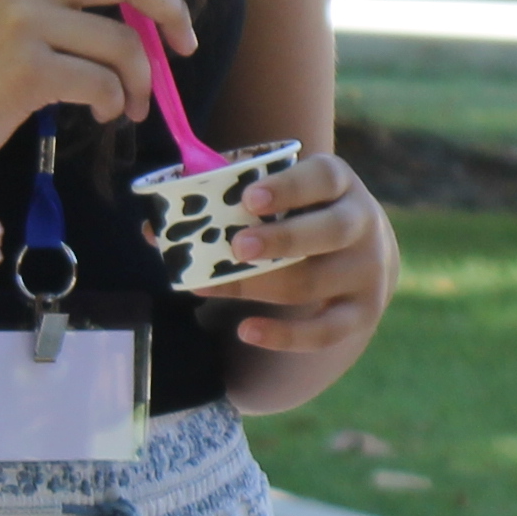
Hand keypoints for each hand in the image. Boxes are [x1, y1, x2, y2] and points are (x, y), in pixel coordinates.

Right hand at [0, 0, 213, 163]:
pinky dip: (114, 104)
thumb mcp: (15, 1)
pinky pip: (103, 84)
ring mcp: (25, 20)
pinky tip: (103, 114)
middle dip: (175, 13)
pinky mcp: (27, 69)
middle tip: (186, 46)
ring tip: (131, 104)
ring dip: (142, 81)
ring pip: (124, 43)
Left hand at [204, 150, 392, 357]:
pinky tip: (246, 330)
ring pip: (314, 283)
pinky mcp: (361, 313)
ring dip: (262, 285)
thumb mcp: (281, 193)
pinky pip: (325, 332)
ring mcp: (366, 272)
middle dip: (281, 240)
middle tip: (237, 246)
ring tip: (216, 285)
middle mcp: (362, 224)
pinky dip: (285, 336)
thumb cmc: (302, 213)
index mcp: (340, 183)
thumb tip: (151, 231)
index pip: (321, 179)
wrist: (363, 250)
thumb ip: (225, 201)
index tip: (249, 198)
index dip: (288, 188)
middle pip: (328, 232)